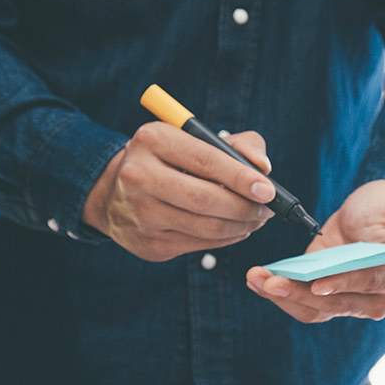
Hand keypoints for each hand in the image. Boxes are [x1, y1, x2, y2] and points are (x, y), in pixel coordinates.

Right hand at [84, 122, 275, 261]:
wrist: (116, 192)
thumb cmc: (170, 160)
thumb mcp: (197, 140)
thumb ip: (239, 146)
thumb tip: (264, 168)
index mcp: (153, 140)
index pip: (206, 160)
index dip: (241, 177)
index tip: (268, 190)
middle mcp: (139, 176)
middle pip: (205, 199)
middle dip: (244, 207)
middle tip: (267, 209)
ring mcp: (140, 214)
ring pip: (205, 227)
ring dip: (240, 226)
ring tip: (256, 219)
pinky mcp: (148, 243)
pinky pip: (199, 245)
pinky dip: (225, 239)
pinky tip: (235, 229)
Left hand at [246, 180, 384, 322]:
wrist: (376, 207)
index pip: (368, 284)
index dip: (343, 284)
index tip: (318, 284)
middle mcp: (374, 296)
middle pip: (335, 303)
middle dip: (299, 294)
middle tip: (270, 281)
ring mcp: (347, 297)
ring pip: (315, 309)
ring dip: (283, 297)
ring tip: (256, 278)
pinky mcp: (326, 291)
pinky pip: (302, 302)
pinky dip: (280, 293)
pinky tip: (258, 278)